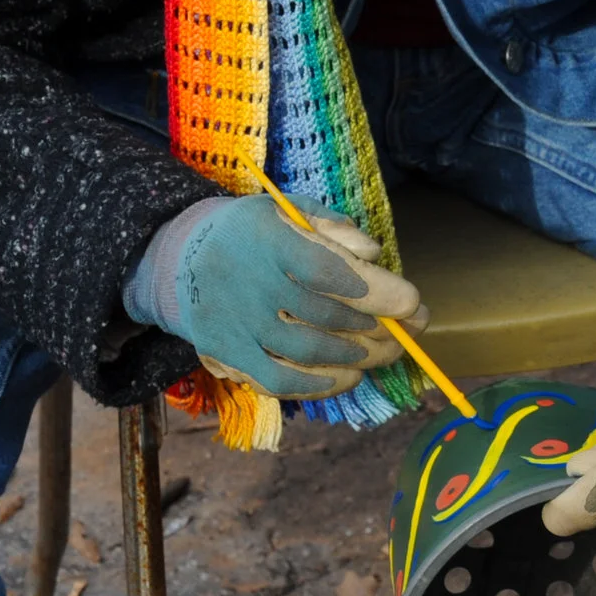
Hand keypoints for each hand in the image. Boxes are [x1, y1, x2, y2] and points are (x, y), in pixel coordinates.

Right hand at [128, 195, 421, 400]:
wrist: (181, 258)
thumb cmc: (255, 232)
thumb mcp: (290, 210)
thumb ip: (333, 227)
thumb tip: (372, 254)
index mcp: (266, 238)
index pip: (325, 270)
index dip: (374, 291)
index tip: (412, 302)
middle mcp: (246, 282)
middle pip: (325, 316)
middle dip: (381, 326)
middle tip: (414, 327)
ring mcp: (234, 323)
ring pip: (307, 352)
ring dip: (359, 356)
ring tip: (389, 349)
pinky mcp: (225, 354)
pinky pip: (277, 381)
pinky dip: (320, 385)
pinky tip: (351, 376)